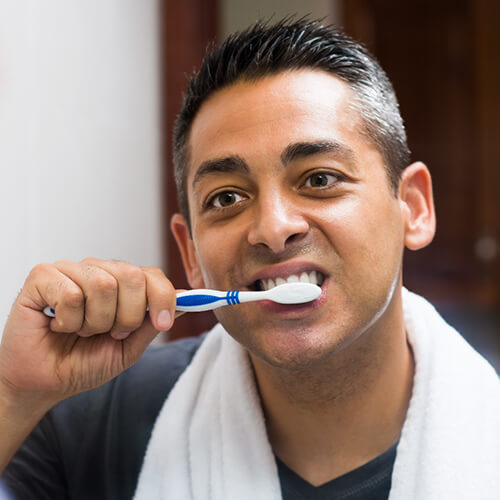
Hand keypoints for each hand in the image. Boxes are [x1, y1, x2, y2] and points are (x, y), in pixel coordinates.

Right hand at [0, 258, 177, 408]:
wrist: (44, 382)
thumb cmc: (82, 362)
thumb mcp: (128, 348)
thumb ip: (152, 323)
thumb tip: (185, 300)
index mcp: (121, 284)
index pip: (152, 274)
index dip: (162, 298)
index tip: (163, 323)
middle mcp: (99, 271)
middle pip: (132, 277)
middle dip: (126, 317)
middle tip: (108, 333)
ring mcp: (71, 270)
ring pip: (102, 284)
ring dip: (94, 321)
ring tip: (81, 330)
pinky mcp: (43, 275)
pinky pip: (70, 293)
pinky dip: (68, 320)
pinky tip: (59, 324)